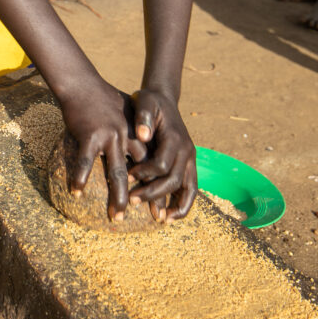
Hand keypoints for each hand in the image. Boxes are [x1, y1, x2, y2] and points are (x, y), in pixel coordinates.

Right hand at [59, 81, 147, 221]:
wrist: (82, 83)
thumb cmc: (102, 97)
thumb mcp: (127, 111)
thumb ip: (135, 129)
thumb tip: (142, 142)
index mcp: (137, 134)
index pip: (153, 165)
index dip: (160, 185)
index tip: (164, 205)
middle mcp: (128, 137)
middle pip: (141, 173)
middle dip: (148, 197)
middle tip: (155, 219)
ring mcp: (110, 136)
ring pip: (116, 173)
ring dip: (118, 197)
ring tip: (118, 216)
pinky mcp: (90, 135)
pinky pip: (86, 161)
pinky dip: (81, 177)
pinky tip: (77, 192)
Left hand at [126, 90, 197, 221]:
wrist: (163, 99)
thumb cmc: (149, 102)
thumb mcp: (144, 101)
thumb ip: (143, 116)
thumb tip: (143, 135)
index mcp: (175, 138)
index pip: (161, 164)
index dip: (144, 174)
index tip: (126, 177)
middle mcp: (187, 150)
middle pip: (173, 180)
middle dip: (152, 193)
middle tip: (131, 201)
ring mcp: (190, 158)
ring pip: (188, 188)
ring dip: (174, 205)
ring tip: (159, 219)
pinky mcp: (189, 164)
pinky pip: (191, 189)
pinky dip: (184, 204)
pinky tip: (170, 216)